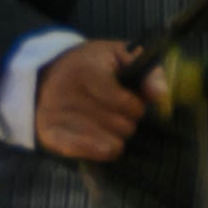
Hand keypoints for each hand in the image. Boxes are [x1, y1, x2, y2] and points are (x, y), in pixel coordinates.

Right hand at [34, 39, 161, 163]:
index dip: (135, 105)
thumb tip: (160, 95)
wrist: (47, 73)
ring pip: (110, 143)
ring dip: (116, 136)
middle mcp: (66, 91)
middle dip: (127, 121)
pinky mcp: (48, 133)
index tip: (131, 101)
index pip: (124, 103)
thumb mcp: (122, 56)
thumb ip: (148, 71)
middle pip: (121, 126)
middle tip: (116, 113)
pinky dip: (98, 151)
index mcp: (85, 69)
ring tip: (105, 124)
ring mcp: (55, 114)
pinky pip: (80, 151)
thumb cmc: (93, 65)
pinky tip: (104, 147)